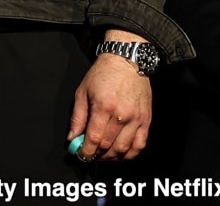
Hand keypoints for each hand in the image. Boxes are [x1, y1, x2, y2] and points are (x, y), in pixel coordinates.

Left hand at [68, 31, 153, 161]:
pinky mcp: (146, 121)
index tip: (80, 154)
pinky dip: (130, 154)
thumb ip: (77, 117)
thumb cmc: (103, 74)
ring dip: (112, 157)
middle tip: (89, 155)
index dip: (86, 151)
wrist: (126, 62)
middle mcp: (122, 115)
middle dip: (96, 155)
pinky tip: (120, 154)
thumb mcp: (82, 91)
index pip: (94, 138)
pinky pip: (140, 144)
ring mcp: (136, 119)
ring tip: (102, 156)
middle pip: (108, 145)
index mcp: (103, 107)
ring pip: (124, 149)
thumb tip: (73, 137)